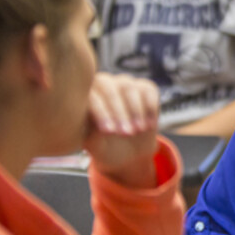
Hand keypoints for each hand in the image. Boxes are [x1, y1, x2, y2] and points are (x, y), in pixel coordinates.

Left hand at [84, 73, 159, 187]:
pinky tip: (149, 125)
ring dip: (135, 111)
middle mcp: (103, 84)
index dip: (101, 112)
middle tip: (126, 133)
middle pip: (110, 89)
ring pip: (129, 88)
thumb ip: (93, 135)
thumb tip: (100, 127)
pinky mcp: (145, 88)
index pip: (91, 96)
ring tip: (138, 131)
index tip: (109, 131)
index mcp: (85, 96)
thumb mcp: (96, 146)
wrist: (128, 151)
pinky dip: (150, 108)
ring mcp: (125, 83)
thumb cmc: (105, 146)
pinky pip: (149, 91)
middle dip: (119, 112)